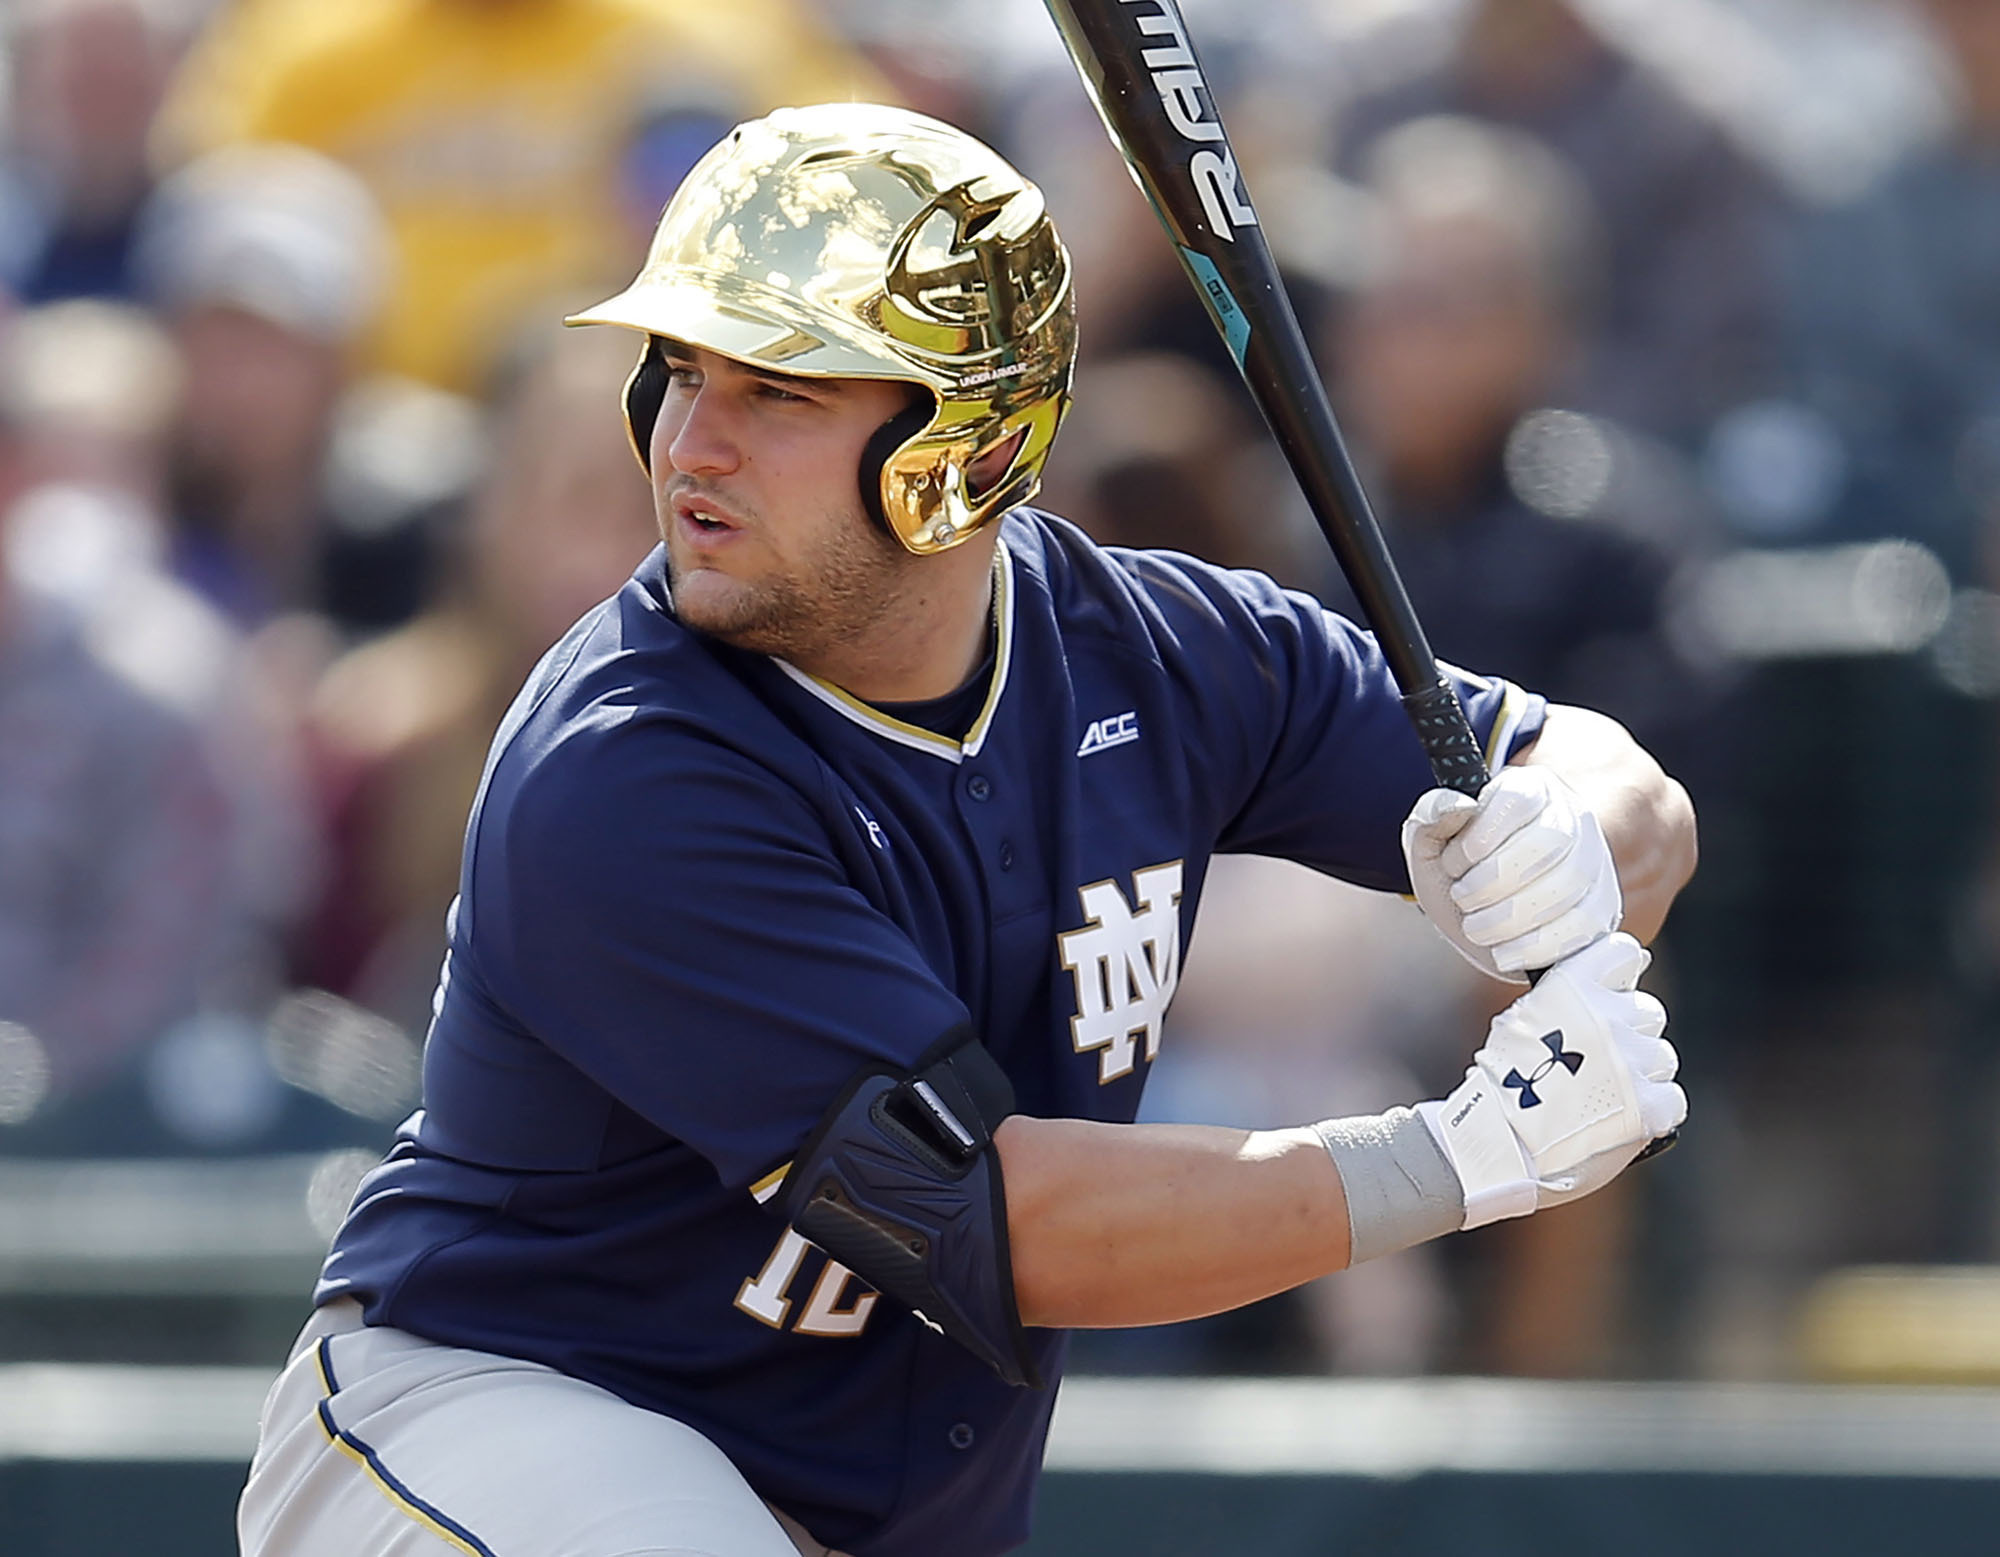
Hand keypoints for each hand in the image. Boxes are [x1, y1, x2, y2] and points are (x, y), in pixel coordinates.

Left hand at [1401, 765, 1621, 982]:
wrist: (1478, 918)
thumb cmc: (1455, 872)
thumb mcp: (1428, 840)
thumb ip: (1432, 814)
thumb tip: (1460, 805)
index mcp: (1530, 789)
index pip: (1518, 799)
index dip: (1479, 837)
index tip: (1452, 863)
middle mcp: (1571, 819)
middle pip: (1549, 841)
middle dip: (1493, 880)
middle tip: (1462, 898)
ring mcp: (1593, 864)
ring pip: (1568, 885)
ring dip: (1509, 917)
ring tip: (1476, 926)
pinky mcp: (1602, 909)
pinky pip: (1583, 927)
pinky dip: (1535, 946)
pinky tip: (1504, 951)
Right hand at [1415, 933, 1683, 1229]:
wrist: (1498, 1145)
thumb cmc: (1504, 1085)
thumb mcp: (1523, 1020)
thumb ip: (1570, 997)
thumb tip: (1622, 974)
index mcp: (1572, 986)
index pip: (1623, 953)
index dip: (1617, 976)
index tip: (1605, 997)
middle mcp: (1607, 1016)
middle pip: (1648, 1012)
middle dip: (1629, 1035)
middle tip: (1596, 1063)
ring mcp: (1630, 1062)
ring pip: (1662, 1057)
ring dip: (1641, 1074)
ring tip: (1604, 1096)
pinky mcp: (1648, 1106)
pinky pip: (1672, 1099)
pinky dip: (1653, 1112)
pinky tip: (1621, 1119)